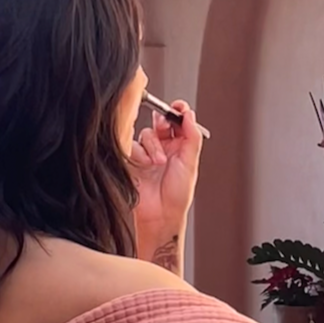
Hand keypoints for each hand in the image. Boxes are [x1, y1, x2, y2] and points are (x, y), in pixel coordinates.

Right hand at [130, 100, 202, 235]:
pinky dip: (140, 152)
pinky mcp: (132, 159)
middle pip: (161, 122)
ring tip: (158, 162)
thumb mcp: (190, 163)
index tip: (178, 107)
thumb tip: (190, 115)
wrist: (159, 215)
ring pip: (147, 133)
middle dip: (163, 122)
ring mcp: (148, 153)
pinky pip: (133, 144)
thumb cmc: (177, 196)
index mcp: (181, 147)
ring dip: (154, 145)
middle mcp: (165, 148)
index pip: (179, 121)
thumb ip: (191, 137)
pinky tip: (146, 165)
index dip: (178, 111)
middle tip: (165, 128)